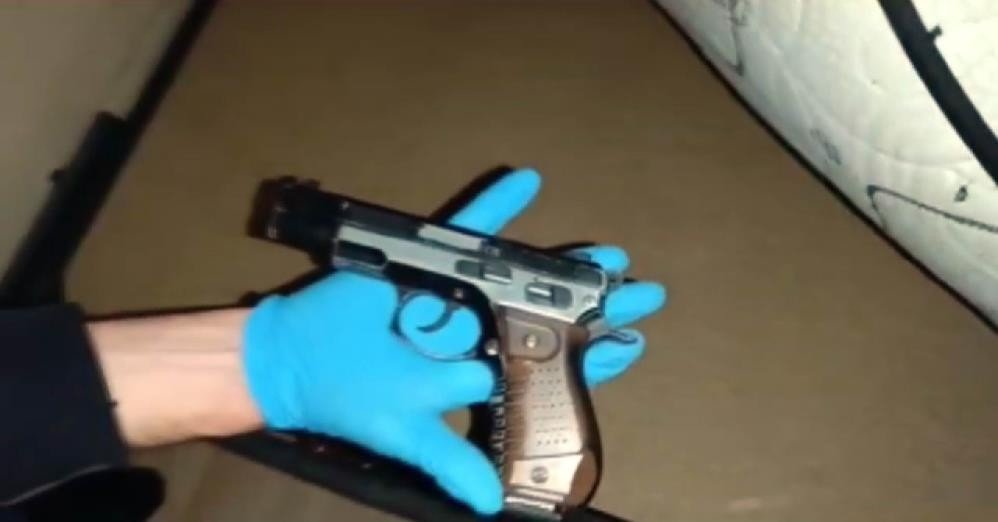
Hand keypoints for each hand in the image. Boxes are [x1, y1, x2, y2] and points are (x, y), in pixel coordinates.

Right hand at [241, 168, 665, 514]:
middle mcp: (478, 330)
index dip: (592, 359)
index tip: (634, 345)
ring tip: (610, 255)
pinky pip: (466, 227)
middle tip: (646, 293)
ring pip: (521, 274)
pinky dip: (495, 204)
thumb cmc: (355, 399)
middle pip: (549, 316)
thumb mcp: (408, 435)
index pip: (548, 366)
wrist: (296, 359)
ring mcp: (457, 294)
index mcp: (479, 371)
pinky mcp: (429, 261)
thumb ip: (450, 462)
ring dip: (565, 262)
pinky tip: (528, 181)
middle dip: (597, 306)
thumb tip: (490, 508)